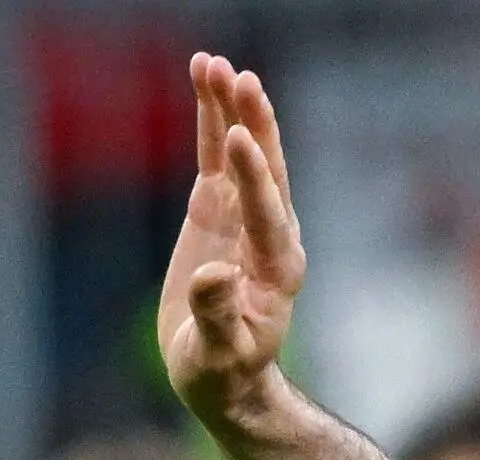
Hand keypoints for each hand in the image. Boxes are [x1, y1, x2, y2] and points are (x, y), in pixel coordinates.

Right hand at [159, 55, 305, 430]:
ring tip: (214, 64)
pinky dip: (210, 119)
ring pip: (241, 153)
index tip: (238, 140)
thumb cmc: (222, 373)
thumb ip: (217, 315)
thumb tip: (214, 276)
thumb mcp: (217, 355)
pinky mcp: (220, 209)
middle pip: (266, 172)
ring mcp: (245, 217)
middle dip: (254, 126)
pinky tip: (202, 78)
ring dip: (230, 109)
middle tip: (241, 80)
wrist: (223, 375)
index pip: (267, 216)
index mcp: (277, 272)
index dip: (254, 179)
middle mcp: (270, 235)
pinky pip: (215, 155)